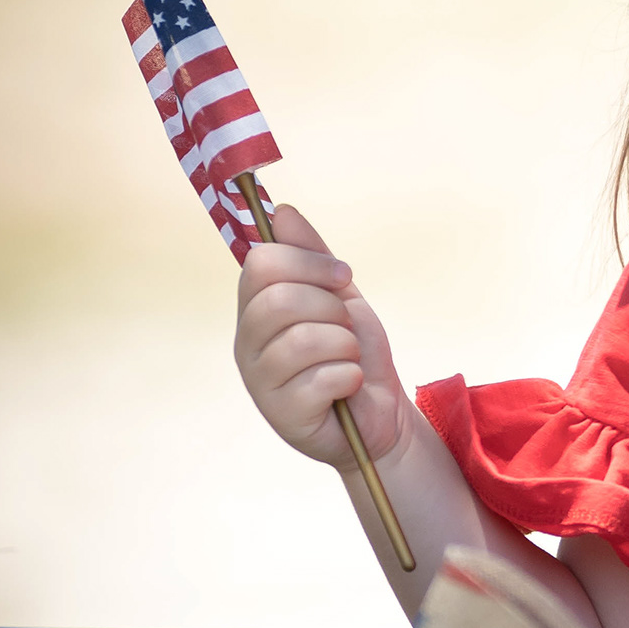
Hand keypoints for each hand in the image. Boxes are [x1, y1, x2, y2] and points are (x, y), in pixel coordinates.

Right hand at [233, 204, 410, 472]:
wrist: (380, 410)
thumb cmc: (353, 350)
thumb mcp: (339, 294)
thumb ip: (311, 254)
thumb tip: (281, 211)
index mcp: (255, 309)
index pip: (260, 263)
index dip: (309, 263)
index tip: (343, 276)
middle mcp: (248, 344)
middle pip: (278, 299)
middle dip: (330, 307)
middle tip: (346, 326)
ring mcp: (261, 383)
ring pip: (303, 340)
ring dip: (344, 345)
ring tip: (348, 357)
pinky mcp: (283, 416)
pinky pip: (322, 379)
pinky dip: (349, 376)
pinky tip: (348, 386)